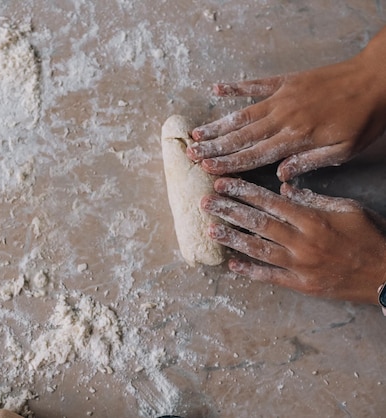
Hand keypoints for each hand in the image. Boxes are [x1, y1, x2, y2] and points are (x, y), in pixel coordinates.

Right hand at [187, 28, 385, 180]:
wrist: (377, 78)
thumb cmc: (363, 118)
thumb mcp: (344, 150)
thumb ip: (309, 162)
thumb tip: (280, 176)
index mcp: (295, 137)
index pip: (254, 155)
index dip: (228, 164)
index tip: (207, 170)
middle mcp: (282, 117)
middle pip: (240, 136)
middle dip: (213, 147)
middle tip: (191, 154)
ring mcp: (281, 97)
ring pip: (242, 114)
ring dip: (217, 125)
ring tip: (196, 134)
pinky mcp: (285, 81)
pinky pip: (255, 84)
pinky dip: (235, 86)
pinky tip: (217, 88)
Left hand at [201, 177, 385, 303]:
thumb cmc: (370, 236)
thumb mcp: (347, 209)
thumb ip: (313, 199)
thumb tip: (284, 189)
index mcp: (311, 219)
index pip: (269, 202)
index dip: (243, 192)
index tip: (222, 183)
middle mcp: (301, 241)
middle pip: (257, 223)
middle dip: (228, 211)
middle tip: (205, 202)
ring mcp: (299, 265)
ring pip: (257, 249)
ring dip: (231, 239)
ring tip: (210, 229)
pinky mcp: (300, 284)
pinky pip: (269, 277)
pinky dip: (249, 271)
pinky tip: (231, 263)